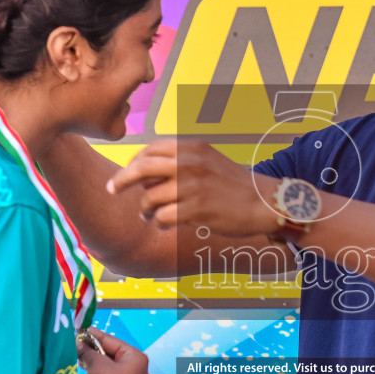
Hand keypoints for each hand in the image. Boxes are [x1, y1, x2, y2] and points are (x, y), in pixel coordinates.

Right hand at [74, 330, 149, 373]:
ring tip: (81, 364)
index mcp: (138, 358)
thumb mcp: (95, 363)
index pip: (113, 341)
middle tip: (79, 348)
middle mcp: (140, 372)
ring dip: (95, 368)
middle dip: (95, 353)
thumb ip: (87, 352)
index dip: (95, 336)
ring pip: (111, 372)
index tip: (83, 331)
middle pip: (113, 357)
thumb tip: (79, 345)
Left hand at [107, 139, 282, 237]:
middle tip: (112, 189)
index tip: (127, 173)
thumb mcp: (207, 160)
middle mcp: (190, 163)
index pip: (150, 150)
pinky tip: (165, 225)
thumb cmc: (231, 184)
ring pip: (150, 198)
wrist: (262, 201)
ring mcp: (193, 187)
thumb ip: (179, 161)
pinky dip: (160, 223)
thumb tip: (143, 171)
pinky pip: (163, 218)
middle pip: (142, 169)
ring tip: (149, 215)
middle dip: (122, 180)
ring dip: (144, 209)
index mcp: (192, 148)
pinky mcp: (197, 210)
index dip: (134, 162)